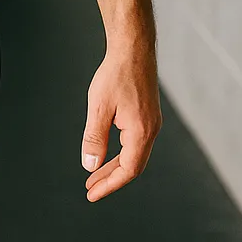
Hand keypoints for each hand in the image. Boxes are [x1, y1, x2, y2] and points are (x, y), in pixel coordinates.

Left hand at [81, 36, 162, 201]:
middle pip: (132, 165)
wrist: (133, 48)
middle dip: (110, 178)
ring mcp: (151, 122)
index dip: (109, 184)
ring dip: (114, 166)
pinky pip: (135, 142)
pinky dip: (120, 152)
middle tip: (90, 188)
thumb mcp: (99, 107)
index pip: (127, 170)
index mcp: (141, 132)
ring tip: (95, 174)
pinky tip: (107, 152)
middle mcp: (151, 130)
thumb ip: (94, 138)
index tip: (91, 193)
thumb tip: (90, 166)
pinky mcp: (147, 115)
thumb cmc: (116, 74)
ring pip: (134, 154)